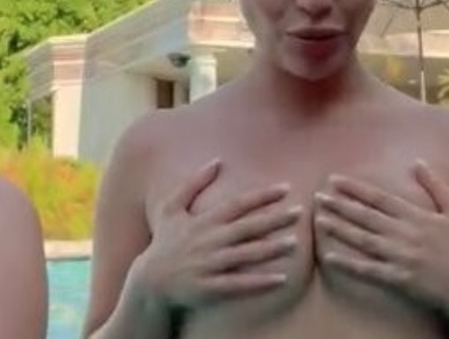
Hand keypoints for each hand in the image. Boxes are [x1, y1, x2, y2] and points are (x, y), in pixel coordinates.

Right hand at [133, 159, 301, 312]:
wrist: (149, 281)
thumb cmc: (163, 241)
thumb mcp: (171, 207)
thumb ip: (193, 183)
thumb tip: (216, 161)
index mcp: (205, 221)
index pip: (239, 204)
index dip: (262, 196)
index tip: (285, 188)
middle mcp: (211, 241)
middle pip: (248, 227)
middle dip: (275, 219)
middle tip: (300, 212)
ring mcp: (211, 265)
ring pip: (247, 255)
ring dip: (272, 249)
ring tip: (296, 243)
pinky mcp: (210, 288)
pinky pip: (239, 284)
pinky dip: (260, 282)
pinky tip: (281, 279)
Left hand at [313, 160, 448, 317]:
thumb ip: (435, 184)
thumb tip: (418, 161)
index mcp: (415, 215)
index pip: (378, 198)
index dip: (355, 188)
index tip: (334, 180)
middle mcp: (404, 233)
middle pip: (366, 216)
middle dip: (340, 205)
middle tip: (317, 197)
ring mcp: (400, 256)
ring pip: (363, 240)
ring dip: (340, 229)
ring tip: (319, 220)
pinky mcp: (399, 278)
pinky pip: (369, 270)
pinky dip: (349, 263)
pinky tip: (331, 257)